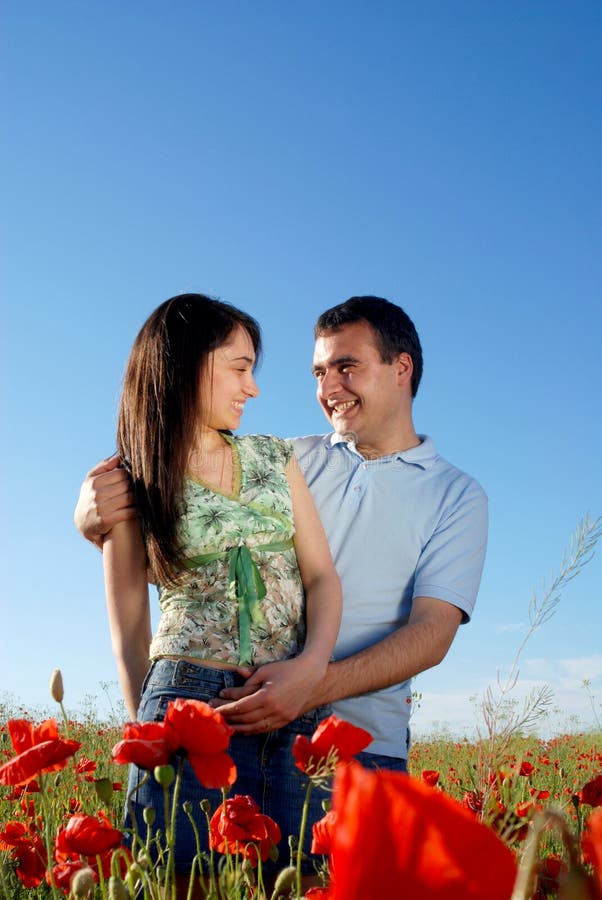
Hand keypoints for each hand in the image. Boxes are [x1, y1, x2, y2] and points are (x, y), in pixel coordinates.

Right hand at [74, 455, 135, 547]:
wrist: (83, 523)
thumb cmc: (91, 497)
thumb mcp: (92, 480)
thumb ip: (105, 466)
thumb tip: (119, 456)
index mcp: (93, 482)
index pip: (121, 473)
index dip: (129, 476)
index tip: (132, 479)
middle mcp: (96, 494)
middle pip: (126, 485)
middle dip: (134, 487)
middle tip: (139, 489)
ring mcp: (100, 508)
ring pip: (129, 498)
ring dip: (137, 498)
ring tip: (140, 498)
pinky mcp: (106, 521)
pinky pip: (128, 512)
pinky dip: (136, 510)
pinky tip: (138, 509)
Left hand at [210, 656, 325, 733]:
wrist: (312, 675)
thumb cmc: (288, 669)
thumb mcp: (266, 670)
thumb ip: (247, 681)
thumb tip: (228, 689)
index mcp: (267, 697)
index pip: (240, 707)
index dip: (226, 709)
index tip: (214, 708)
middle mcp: (273, 710)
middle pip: (245, 718)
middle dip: (228, 717)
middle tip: (215, 715)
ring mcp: (280, 718)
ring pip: (254, 727)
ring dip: (238, 728)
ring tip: (225, 726)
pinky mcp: (285, 721)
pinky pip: (265, 729)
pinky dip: (252, 730)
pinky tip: (242, 729)